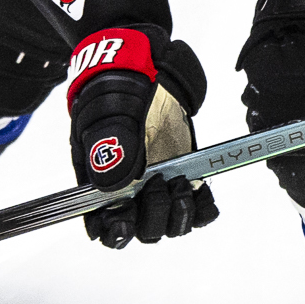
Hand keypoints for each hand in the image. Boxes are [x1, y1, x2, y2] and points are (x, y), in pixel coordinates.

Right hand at [65, 28, 216, 246]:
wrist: (145, 72)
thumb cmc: (115, 92)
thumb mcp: (109, 113)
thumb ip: (110, 146)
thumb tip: (110, 184)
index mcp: (100, 184)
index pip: (104, 227)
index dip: (115, 231)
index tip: (126, 220)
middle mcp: (130, 193)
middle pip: (142, 230)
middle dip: (154, 214)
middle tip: (162, 182)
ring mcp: (158, 188)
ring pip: (170, 224)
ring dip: (179, 213)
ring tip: (182, 184)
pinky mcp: (184, 178)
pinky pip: (198, 210)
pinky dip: (204, 208)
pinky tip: (203, 193)